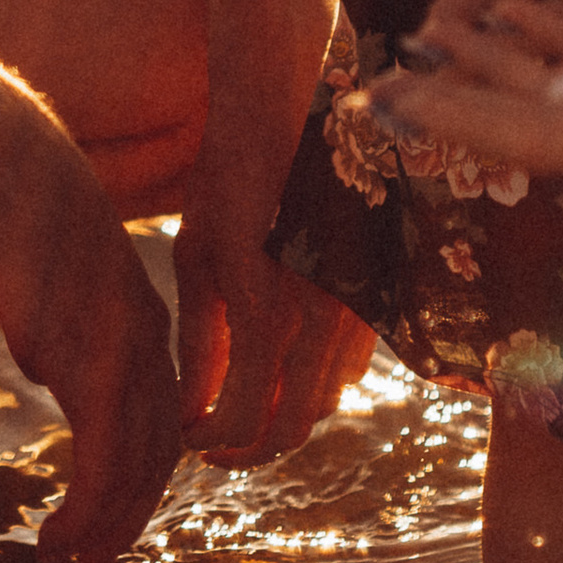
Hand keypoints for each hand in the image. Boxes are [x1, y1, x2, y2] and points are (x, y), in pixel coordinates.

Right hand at [0, 112, 183, 562]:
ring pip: (136, 467)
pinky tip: (52, 540)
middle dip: (132, 511)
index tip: (113, 509)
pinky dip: (87, 512)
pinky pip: (102, 462)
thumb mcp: (49, 282)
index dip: (142, 470)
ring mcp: (123, 351)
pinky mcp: (88, 362)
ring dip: (107, 524)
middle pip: (160, 450)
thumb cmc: (12, 212)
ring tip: (73, 560)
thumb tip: (46, 369)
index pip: (163, 413)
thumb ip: (60, 328)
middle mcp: (147, 339)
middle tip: (97, 558)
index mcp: (143, 317)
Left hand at [173, 197, 377, 463]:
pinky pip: (350, 366)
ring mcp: (355, 309)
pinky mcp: (374, 295)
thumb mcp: (198, 258)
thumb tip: (193, 412)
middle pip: (292, 429)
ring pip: (325, 402)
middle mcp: (320, 321)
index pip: (242, 421)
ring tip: (243, 406)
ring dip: (283, 417)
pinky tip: (281, 366)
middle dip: (248, 447)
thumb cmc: (229, 180)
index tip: (188, 437)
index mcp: (266, 314)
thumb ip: (201, 343)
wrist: (293, 115)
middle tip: (213, 442)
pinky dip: (314, 383)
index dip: (210, 441)